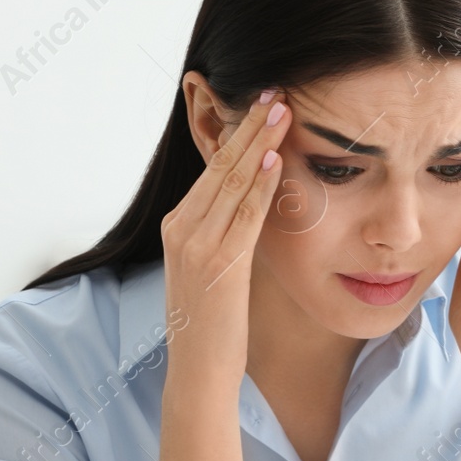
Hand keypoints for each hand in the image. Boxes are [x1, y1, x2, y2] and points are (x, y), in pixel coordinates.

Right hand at [159, 87, 290, 381]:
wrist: (198, 369)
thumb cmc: (212, 323)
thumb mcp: (213, 269)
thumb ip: (224, 233)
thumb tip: (252, 202)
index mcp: (178, 226)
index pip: (211, 170)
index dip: (238, 135)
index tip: (262, 106)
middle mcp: (181, 228)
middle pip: (220, 166)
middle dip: (250, 126)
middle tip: (276, 92)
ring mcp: (196, 244)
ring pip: (232, 181)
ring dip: (260, 142)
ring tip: (282, 110)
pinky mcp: (218, 263)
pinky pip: (244, 214)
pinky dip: (261, 183)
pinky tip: (277, 158)